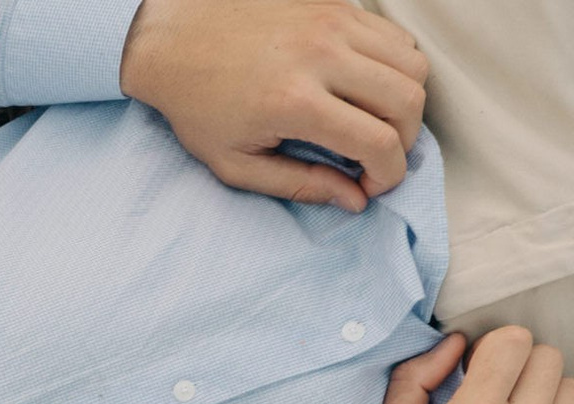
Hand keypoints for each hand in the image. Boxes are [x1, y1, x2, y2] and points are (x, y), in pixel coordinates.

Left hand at [120, 0, 428, 212]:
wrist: (174, 40)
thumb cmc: (198, 105)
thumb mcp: (235, 162)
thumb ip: (298, 184)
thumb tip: (354, 199)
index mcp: (294, 101)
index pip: (378, 142)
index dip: (389, 174)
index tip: (374, 186)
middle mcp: (321, 56)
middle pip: (408, 101)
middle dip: (405, 140)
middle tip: (379, 157)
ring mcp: (333, 23)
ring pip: (413, 64)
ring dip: (406, 102)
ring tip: (375, 123)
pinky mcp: (337, 4)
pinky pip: (395, 37)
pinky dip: (395, 67)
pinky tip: (366, 89)